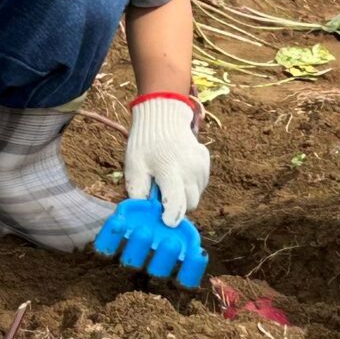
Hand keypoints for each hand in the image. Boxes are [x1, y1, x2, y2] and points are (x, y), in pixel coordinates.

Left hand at [124, 94, 210, 225]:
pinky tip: (177, 171)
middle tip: (161, 196)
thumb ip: (138, 191)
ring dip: (183, 194)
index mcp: (170, 170)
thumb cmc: (144, 143)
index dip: (172, 217)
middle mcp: (191, 169)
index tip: (165, 222)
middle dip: (177, 206)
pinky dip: (190, 184)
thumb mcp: (133, 166)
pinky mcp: (206, 162)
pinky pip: (200, 184)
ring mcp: (201, 165)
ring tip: (168, 179)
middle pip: (190, 204)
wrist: (162, 116)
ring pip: (196, 195)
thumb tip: (144, 213)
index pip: (177, 203)